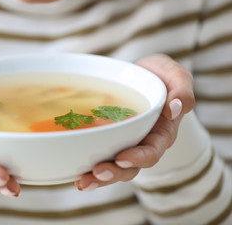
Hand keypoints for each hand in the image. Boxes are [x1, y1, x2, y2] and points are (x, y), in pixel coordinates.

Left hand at [75, 54, 194, 190]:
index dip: (138, 158)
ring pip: (114, 167)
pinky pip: (100, 156)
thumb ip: (182, 90)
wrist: (142, 75)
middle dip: (114, 173)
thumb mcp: (176, 76)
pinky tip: (75, 173)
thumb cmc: (160, 76)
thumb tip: (173, 110)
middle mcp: (142, 143)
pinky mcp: (109, 140)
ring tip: (82, 182)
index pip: (152, 150)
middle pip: (130, 167)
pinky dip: (88, 167)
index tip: (122, 158)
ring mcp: (125, 144)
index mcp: (161, 132)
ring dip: (99, 177)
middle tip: (97, 172)